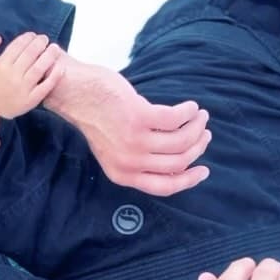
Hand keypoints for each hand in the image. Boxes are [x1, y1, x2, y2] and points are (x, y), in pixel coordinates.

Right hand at [0, 32, 66, 118]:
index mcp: (0, 66)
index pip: (18, 46)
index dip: (27, 37)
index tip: (32, 35)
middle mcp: (12, 76)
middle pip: (31, 54)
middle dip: (40, 43)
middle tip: (45, 39)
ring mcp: (23, 89)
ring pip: (40, 68)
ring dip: (50, 55)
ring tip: (54, 48)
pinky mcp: (31, 100)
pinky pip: (46, 86)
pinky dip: (55, 75)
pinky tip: (60, 66)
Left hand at [44, 58, 210, 194]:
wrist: (75, 93)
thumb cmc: (98, 116)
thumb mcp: (114, 148)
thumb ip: (139, 159)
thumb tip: (179, 159)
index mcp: (122, 174)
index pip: (166, 186)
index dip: (189, 180)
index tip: (204, 170)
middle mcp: (129, 162)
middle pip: (179, 162)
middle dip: (197, 147)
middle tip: (204, 131)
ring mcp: (133, 141)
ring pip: (181, 140)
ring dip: (197, 127)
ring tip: (200, 115)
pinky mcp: (138, 117)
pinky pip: (176, 119)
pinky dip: (188, 112)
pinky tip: (190, 106)